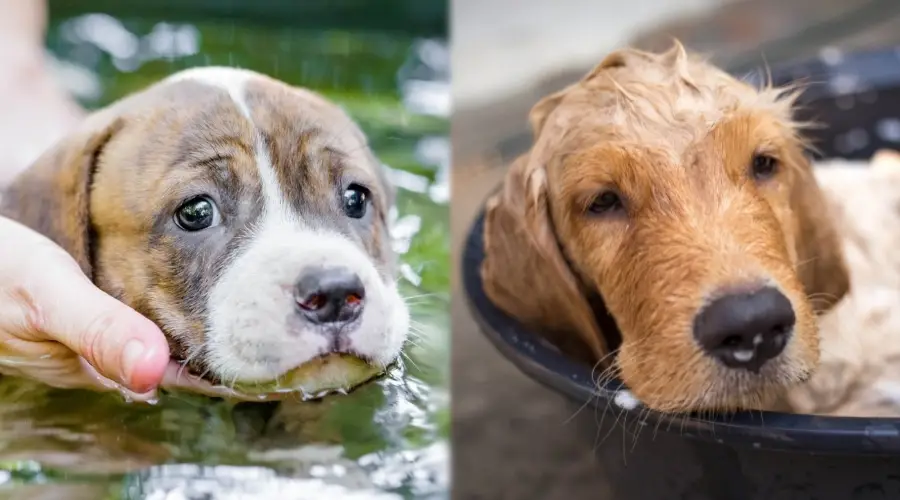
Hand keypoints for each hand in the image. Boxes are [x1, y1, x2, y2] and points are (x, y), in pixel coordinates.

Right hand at [0, 217, 283, 401]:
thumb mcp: (43, 294)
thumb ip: (97, 330)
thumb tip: (152, 375)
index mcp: (101, 366)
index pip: (188, 377)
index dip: (235, 371)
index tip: (290, 363)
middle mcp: (111, 359)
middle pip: (189, 361)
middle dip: (239, 350)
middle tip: (303, 338)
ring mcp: (107, 337)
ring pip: (176, 339)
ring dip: (219, 327)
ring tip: (277, 315)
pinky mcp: (101, 313)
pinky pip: (156, 315)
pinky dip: (190, 305)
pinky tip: (220, 288)